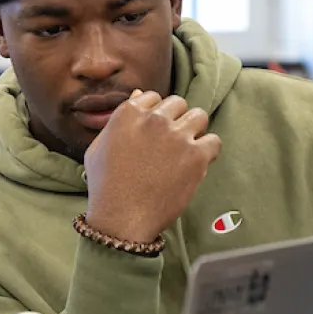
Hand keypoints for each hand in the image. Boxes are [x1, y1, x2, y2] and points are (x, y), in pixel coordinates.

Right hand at [82, 89, 221, 242]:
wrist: (121, 218)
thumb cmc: (105, 186)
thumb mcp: (98, 147)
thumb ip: (119, 119)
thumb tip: (139, 95)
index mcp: (129, 113)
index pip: (153, 97)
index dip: (155, 114)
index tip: (154, 132)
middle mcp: (154, 119)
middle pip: (178, 103)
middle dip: (175, 119)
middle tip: (170, 142)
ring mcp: (177, 137)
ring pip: (199, 116)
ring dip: (194, 129)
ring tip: (186, 149)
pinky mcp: (196, 156)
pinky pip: (214, 141)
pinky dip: (208, 151)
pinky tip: (197, 162)